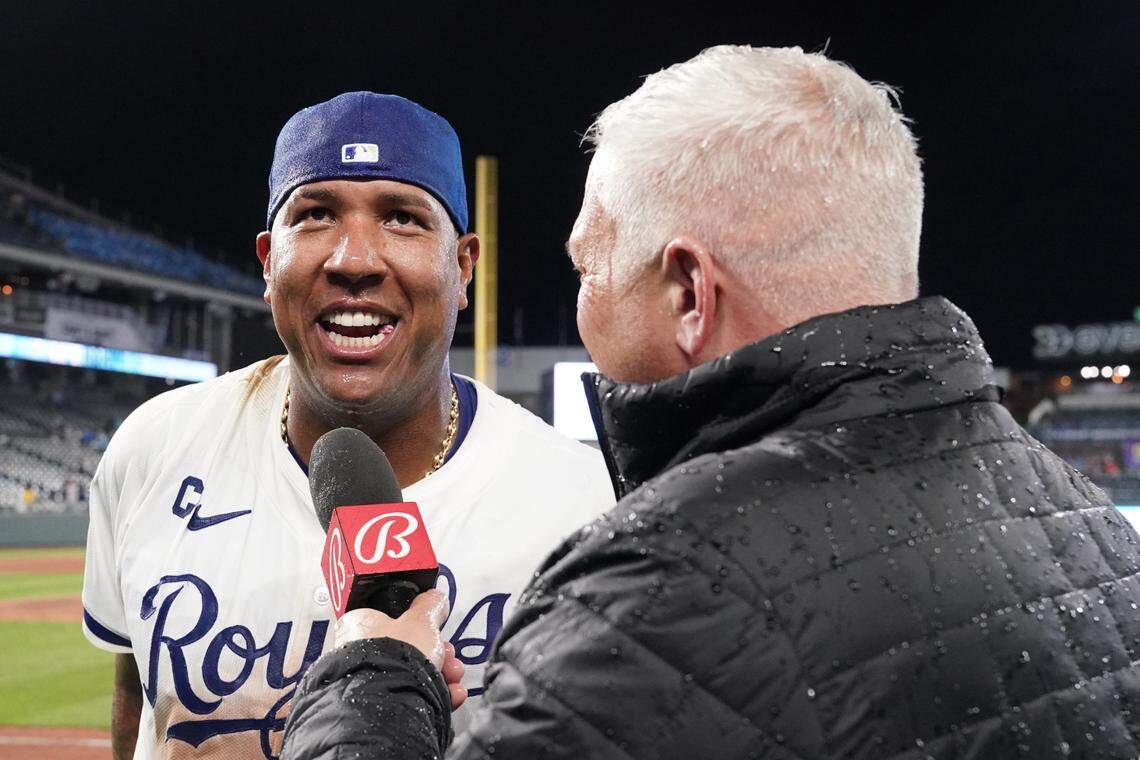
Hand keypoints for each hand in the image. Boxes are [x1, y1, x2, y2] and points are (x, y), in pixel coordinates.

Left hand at [335, 590, 466, 709]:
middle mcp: (361, 655)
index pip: (392, 618)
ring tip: (453, 675)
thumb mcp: (421, 619)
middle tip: (448, 653)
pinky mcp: (387, 706)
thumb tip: (435, 598)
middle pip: (410, 647)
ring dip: (444, 672)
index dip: (419, 622)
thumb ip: (430, 605)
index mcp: (360, 626)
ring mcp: (373, 683)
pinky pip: (417, 696)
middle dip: (439, 650)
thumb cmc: (396, 655)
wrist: (394, 702)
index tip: (436, 626)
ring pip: (417, 673)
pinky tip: (452, 692)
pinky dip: (440, 693)